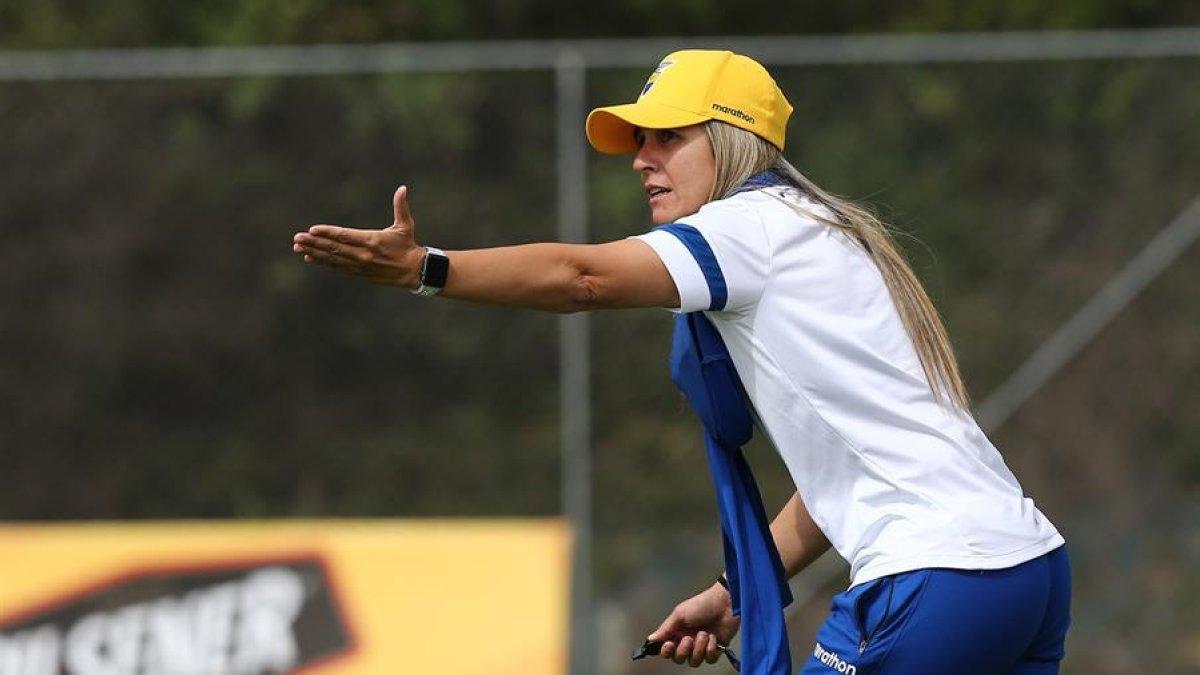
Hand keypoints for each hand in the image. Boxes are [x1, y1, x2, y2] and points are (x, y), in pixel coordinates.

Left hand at [292, 185, 425, 287]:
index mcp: (371, 240)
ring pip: (332, 258)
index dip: (327, 233)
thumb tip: (402, 188)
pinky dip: (323, 262)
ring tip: (298, 247)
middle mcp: (363, 254)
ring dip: (314, 252)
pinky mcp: (359, 274)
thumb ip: (400, 207)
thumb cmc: (408, 245)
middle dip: (314, 242)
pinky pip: (337, 268)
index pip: (345, 235)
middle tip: (297, 238)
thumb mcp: (405, 225)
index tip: (312, 229)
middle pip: (334, 248)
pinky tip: (310, 257)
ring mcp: (359, 265)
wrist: (414, 271)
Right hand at [649, 583, 739, 667]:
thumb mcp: (680, 614)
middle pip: (679, 658)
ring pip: (694, 661)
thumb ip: (666, 629)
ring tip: (704, 634)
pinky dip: (711, 649)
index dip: (666, 650)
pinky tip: (714, 637)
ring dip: (699, 649)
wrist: (725, 604)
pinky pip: (709, 659)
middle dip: (683, 651)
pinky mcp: (715, 649)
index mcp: (677, 632)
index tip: (670, 644)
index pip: (666, 649)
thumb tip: (650, 639)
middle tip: (689, 638)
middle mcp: (687, 641)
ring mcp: (701, 646)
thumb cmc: (701, 605)